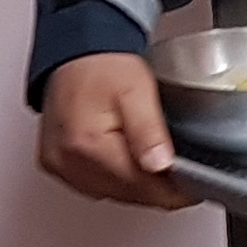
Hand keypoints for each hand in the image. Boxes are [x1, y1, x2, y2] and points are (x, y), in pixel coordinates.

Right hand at [35, 52, 188, 208]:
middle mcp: (67, 160)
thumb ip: (149, 131)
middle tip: (180, 178)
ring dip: (135, 188)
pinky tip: (127, 166)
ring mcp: (58, 165)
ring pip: (110, 194)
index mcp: (88, 144)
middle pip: (125, 194)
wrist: (76, 52)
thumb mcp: (138, 91)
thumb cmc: (104, 65)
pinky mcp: (54, 165)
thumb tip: (160, 165)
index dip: (171, 192)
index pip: (139, 186)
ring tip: (157, 170)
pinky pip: (92, 186)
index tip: (192, 189)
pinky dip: (113, 181)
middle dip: (156, 190)